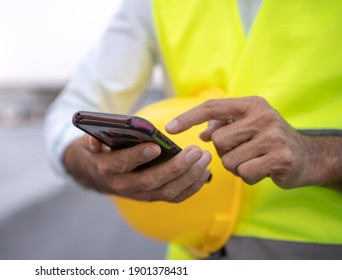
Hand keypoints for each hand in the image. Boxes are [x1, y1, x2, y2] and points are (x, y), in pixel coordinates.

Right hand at [62, 134, 211, 201]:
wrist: (102, 176)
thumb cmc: (103, 152)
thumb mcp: (92, 144)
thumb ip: (92, 141)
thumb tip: (94, 140)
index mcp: (109, 168)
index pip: (123, 164)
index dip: (138, 156)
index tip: (156, 146)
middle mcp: (125, 185)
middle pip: (151, 181)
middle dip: (175, 167)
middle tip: (195, 151)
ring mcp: (141, 194)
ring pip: (168, 192)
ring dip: (189, 176)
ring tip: (204, 158)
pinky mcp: (154, 198)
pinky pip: (176, 197)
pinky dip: (192, 186)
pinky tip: (204, 171)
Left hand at [165, 96, 340, 187]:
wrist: (308, 156)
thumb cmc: (269, 140)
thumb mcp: (248, 125)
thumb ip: (224, 124)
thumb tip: (202, 132)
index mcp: (250, 104)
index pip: (212, 108)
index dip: (188, 118)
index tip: (169, 128)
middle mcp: (262, 116)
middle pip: (218, 140)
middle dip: (224, 152)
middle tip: (243, 151)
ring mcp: (272, 136)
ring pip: (229, 160)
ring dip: (237, 166)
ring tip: (254, 160)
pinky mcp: (280, 157)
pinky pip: (244, 173)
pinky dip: (249, 176)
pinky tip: (263, 169)